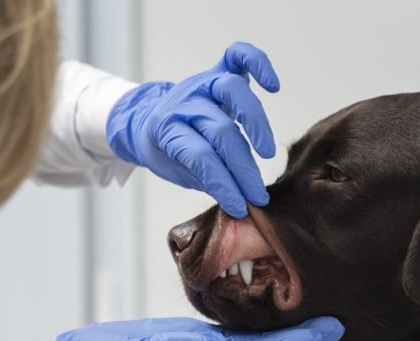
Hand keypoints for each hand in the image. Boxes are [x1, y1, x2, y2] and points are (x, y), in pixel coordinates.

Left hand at [106, 42, 279, 216]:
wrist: (147, 121)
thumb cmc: (167, 151)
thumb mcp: (179, 172)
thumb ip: (208, 180)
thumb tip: (240, 201)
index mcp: (166, 129)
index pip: (200, 158)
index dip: (223, 184)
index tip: (239, 206)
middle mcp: (184, 102)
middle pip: (219, 131)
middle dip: (242, 168)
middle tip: (256, 192)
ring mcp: (201, 83)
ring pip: (232, 90)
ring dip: (255, 122)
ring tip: (266, 152)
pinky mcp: (217, 70)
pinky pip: (238, 55)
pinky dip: (258, 64)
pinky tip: (273, 86)